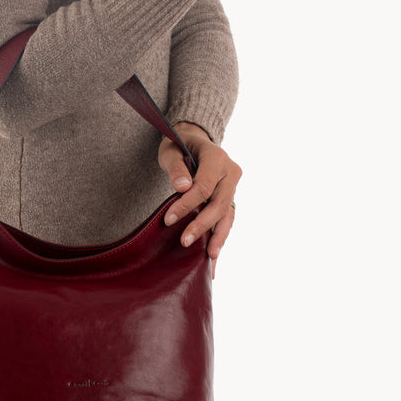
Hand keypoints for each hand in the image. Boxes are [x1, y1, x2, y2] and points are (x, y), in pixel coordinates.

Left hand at [157, 122, 242, 277]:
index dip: (186, 204)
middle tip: (184, 242)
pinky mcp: (230, 198)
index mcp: (217, 157)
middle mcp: (230, 172)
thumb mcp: (171, 149)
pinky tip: (214, 257)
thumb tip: (182, 187)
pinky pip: (227, 219)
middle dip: (202, 225)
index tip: (168, 219)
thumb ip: (175, 167)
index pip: (204, 186)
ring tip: (209, 258)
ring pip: (228, 215)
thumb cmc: (178, 145)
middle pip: (219, 203)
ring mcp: (233, 186)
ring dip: (218, 237)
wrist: (193, 142)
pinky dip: (221, 237)